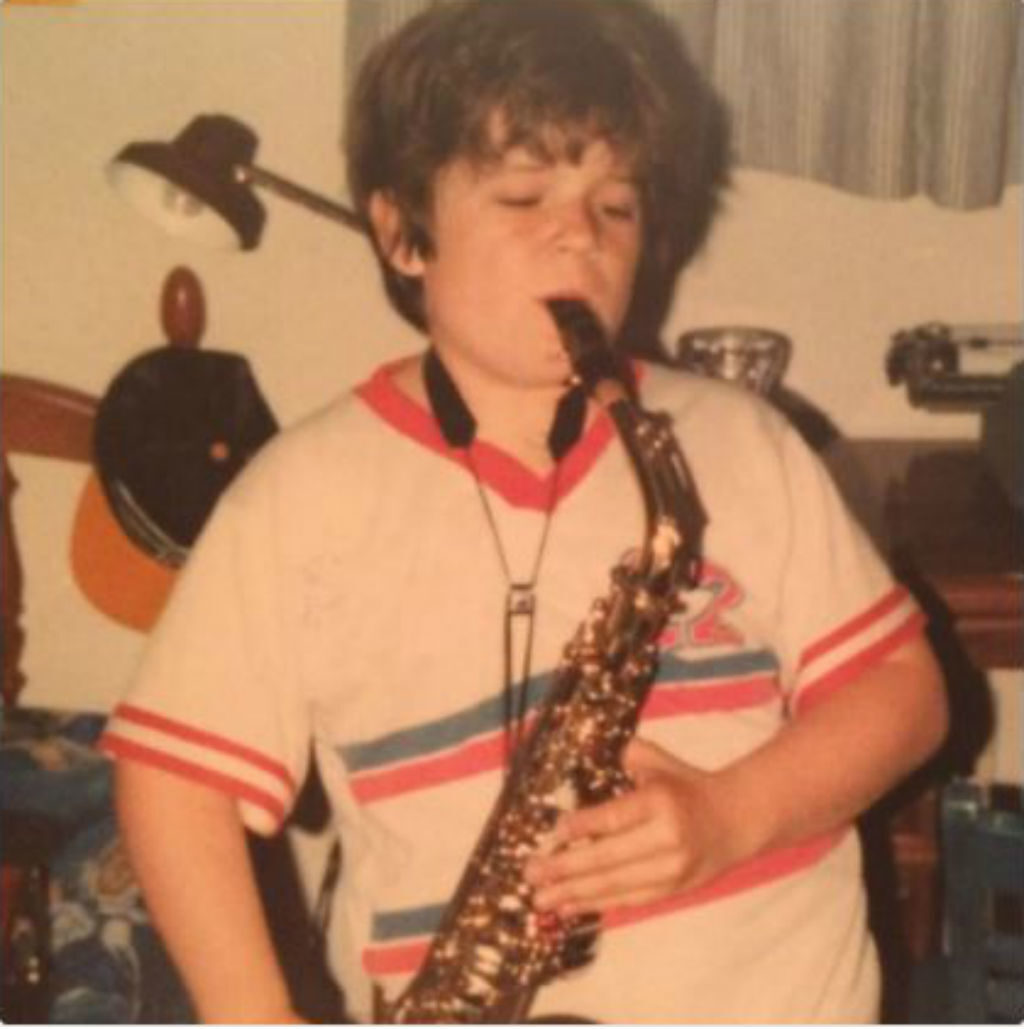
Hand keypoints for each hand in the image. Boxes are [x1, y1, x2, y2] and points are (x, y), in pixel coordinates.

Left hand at [524, 739, 742, 916]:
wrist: (733, 820)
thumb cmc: (683, 784)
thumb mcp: (657, 761)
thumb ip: (622, 755)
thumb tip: (578, 754)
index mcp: (661, 801)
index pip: (616, 817)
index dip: (584, 825)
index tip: (554, 833)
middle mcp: (668, 838)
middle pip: (609, 857)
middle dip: (565, 868)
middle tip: (532, 873)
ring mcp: (672, 869)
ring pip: (615, 884)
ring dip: (574, 893)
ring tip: (540, 898)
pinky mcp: (672, 890)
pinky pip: (629, 900)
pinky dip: (597, 904)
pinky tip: (569, 906)